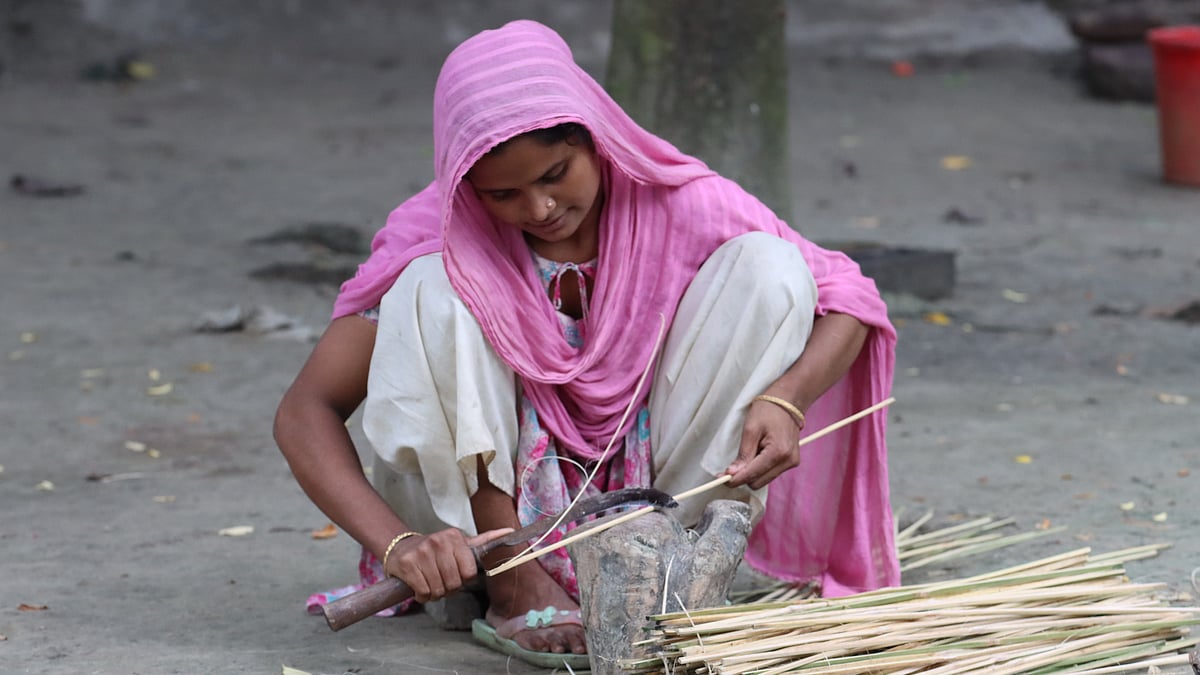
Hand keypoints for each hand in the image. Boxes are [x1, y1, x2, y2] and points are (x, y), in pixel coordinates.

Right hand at [383, 527, 512, 601]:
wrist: (401, 549)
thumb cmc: (434, 551)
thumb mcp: (459, 543)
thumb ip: (484, 540)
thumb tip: (510, 531)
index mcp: (454, 536)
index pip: (469, 573)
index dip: (462, 580)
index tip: (454, 574)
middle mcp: (438, 541)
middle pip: (454, 583)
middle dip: (447, 588)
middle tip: (439, 580)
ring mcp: (422, 552)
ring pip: (439, 590)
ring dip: (434, 593)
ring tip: (429, 582)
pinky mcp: (408, 564)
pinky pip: (424, 592)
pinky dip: (422, 595)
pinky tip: (418, 585)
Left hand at [725, 397, 802, 488]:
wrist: (787, 402)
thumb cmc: (768, 410)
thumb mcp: (750, 429)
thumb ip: (743, 454)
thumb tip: (733, 474)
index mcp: (778, 452)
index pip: (752, 474)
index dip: (735, 479)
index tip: (721, 479)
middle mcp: (788, 461)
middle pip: (758, 482)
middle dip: (744, 476)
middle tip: (732, 465)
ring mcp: (791, 463)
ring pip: (764, 480)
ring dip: (752, 472)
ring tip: (750, 453)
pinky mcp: (791, 462)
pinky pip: (770, 473)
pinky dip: (760, 468)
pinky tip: (758, 454)